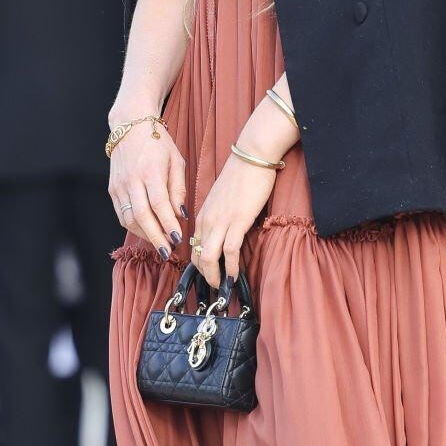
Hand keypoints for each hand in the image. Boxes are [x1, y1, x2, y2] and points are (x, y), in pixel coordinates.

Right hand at [108, 117, 187, 256]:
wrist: (130, 126)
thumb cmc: (158, 143)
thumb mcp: (176, 161)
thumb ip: (178, 189)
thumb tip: (181, 215)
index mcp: (151, 172)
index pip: (159, 205)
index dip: (168, 225)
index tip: (178, 239)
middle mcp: (132, 180)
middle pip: (142, 217)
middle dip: (156, 238)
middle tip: (168, 252)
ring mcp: (120, 185)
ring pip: (129, 219)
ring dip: (145, 235)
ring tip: (159, 243)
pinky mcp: (113, 189)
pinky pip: (122, 214)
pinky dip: (134, 227)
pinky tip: (146, 231)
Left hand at [190, 152, 279, 286]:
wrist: (251, 157)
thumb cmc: (241, 176)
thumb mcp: (222, 199)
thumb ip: (219, 216)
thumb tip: (224, 231)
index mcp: (202, 214)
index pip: (194, 246)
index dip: (199, 265)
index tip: (208, 276)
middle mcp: (207, 219)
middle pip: (198, 255)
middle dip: (205, 275)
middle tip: (214, 287)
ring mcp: (221, 221)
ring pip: (209, 256)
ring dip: (214, 276)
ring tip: (222, 287)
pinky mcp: (237, 221)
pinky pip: (229, 251)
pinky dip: (230, 267)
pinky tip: (233, 276)